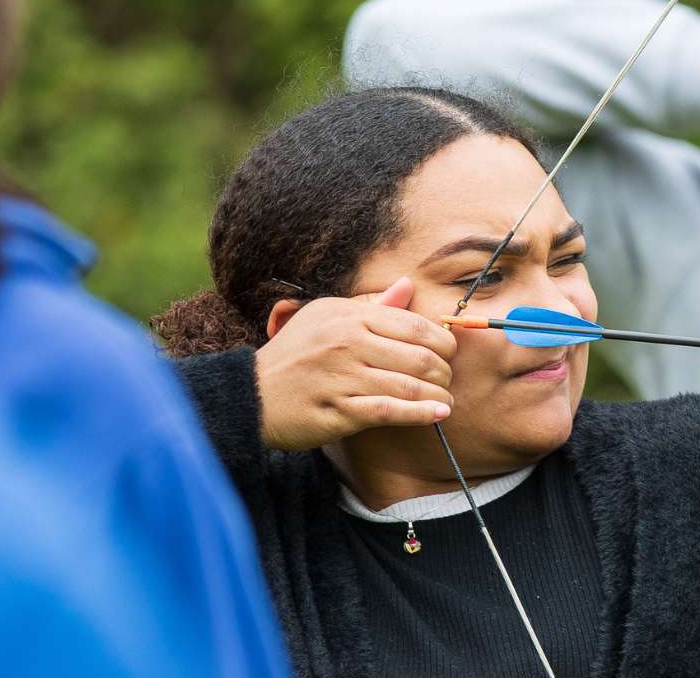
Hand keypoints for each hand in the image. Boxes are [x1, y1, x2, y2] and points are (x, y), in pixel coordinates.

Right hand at [253, 277, 456, 450]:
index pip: (416, 326)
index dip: (443, 342)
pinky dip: (420, 414)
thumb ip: (372, 305)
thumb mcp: (327, 316)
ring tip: (445, 399)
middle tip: (446, 379)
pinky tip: (438, 414)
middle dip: (444, 371)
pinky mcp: (338, 411)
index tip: (447, 354)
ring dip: (437, 394)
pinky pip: (389, 411)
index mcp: (350, 318)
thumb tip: (408, 285)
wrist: (251, 393)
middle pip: (420, 358)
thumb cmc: (296, 353)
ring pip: (409, 386)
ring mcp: (342, 378)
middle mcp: (348, 344)